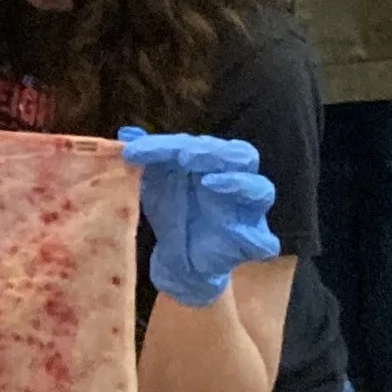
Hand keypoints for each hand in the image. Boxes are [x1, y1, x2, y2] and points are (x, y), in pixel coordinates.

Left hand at [121, 127, 280, 306]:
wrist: (178, 258)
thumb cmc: (173, 211)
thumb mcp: (154, 183)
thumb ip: (146, 157)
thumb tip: (127, 133)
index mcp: (214, 162)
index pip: (200, 143)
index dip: (168, 143)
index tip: (135, 150)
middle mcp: (236, 180)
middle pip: (242, 155)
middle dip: (213, 152)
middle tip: (184, 157)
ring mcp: (248, 212)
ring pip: (261, 189)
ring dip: (238, 183)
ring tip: (210, 182)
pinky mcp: (252, 243)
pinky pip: (265, 241)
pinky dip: (257, 239)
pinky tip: (242, 236)